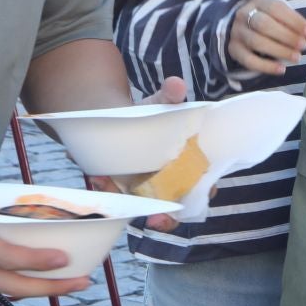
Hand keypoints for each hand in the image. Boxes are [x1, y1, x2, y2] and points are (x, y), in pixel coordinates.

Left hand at [89, 75, 190, 232]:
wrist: (113, 114)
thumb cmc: (147, 113)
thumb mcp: (159, 103)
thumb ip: (168, 96)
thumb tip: (176, 85)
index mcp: (189, 163)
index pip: (205, 188)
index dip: (199, 198)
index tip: (188, 205)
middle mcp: (172, 181)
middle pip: (176, 208)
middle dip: (166, 219)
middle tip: (155, 221)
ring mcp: (147, 188)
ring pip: (147, 208)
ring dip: (131, 206)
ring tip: (114, 189)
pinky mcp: (123, 189)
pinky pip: (120, 200)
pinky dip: (111, 192)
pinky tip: (100, 178)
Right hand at [228, 0, 305, 78]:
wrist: (241, 27)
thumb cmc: (270, 22)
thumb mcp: (287, 20)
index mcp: (259, 1)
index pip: (276, 8)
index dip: (294, 20)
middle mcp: (244, 14)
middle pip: (264, 24)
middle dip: (286, 36)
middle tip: (303, 47)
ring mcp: (237, 33)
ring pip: (256, 41)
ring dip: (278, 50)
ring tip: (296, 58)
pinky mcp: (233, 50)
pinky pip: (247, 59)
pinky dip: (265, 66)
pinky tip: (281, 70)